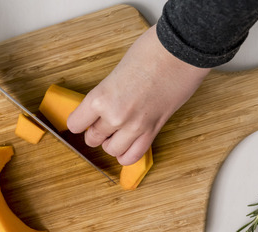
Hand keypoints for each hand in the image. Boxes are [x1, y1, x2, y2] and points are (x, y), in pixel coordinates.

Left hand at [66, 25, 209, 164]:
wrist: (182, 50)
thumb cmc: (150, 52)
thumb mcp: (115, 72)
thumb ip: (105, 94)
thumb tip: (100, 108)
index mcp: (100, 98)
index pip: (75, 124)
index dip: (79, 120)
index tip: (83, 118)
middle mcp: (115, 116)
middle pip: (92, 138)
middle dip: (95, 131)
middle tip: (102, 121)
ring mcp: (135, 127)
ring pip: (111, 150)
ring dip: (111, 143)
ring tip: (117, 131)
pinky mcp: (154, 130)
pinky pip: (133, 156)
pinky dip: (127, 154)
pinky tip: (127, 144)